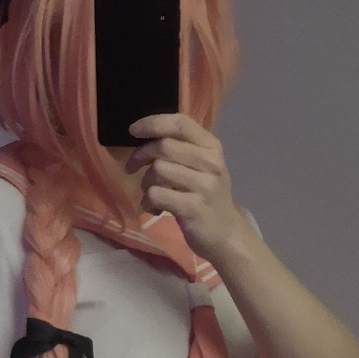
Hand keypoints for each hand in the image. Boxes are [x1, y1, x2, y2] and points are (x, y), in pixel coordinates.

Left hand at [127, 114, 246, 261]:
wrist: (226, 234)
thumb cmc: (207, 197)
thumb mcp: (202, 167)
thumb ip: (180, 148)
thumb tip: (145, 137)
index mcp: (212, 146)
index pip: (180, 122)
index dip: (153, 123)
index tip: (133, 130)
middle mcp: (211, 162)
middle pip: (164, 146)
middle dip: (140, 155)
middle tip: (132, 167)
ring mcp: (204, 185)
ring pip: (158, 169)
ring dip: (145, 182)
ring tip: (151, 193)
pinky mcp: (194, 207)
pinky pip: (157, 194)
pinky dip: (148, 201)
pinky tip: (155, 208)